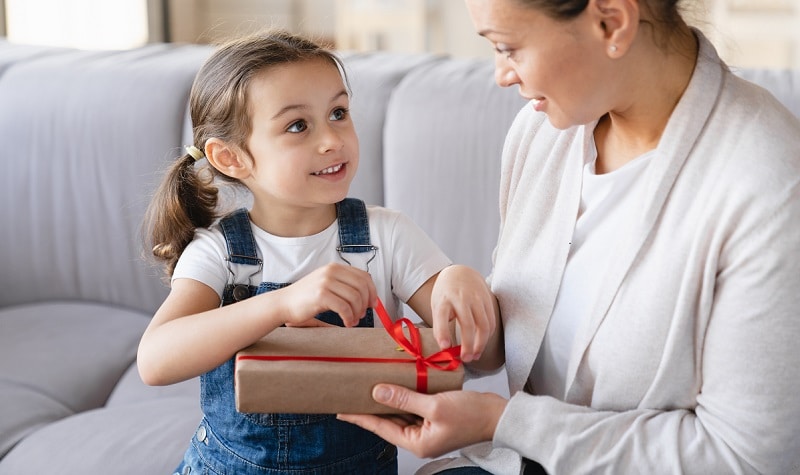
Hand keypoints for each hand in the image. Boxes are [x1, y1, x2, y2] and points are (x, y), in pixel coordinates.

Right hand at [276, 263, 376, 326]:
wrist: (284, 303)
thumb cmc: (306, 298)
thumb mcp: (328, 286)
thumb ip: (345, 287)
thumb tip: (368, 298)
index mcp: (335, 268)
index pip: (363, 276)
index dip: (372, 291)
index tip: (372, 304)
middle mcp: (331, 271)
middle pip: (362, 286)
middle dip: (366, 303)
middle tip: (362, 315)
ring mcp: (326, 282)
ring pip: (355, 298)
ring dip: (357, 313)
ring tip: (352, 321)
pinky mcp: (321, 295)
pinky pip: (344, 307)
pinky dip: (349, 318)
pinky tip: (346, 323)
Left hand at [337, 383, 506, 457]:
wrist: (499, 415)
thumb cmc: (471, 414)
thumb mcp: (434, 405)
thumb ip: (404, 398)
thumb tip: (377, 391)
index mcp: (417, 442)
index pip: (380, 428)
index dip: (360, 417)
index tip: (340, 409)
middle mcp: (420, 439)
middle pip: (388, 422)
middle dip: (370, 408)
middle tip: (350, 395)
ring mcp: (429, 429)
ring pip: (400, 413)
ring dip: (387, 400)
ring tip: (367, 388)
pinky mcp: (436, 417)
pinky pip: (414, 407)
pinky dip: (404, 396)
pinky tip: (395, 385)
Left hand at [431, 265, 497, 362]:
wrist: (460, 273)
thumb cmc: (446, 294)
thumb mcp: (437, 306)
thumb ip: (440, 324)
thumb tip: (446, 349)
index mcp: (444, 299)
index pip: (442, 316)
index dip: (443, 332)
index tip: (445, 348)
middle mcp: (461, 298)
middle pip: (467, 324)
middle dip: (468, 345)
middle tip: (465, 359)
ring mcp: (476, 298)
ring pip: (483, 325)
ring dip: (480, 344)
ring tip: (474, 355)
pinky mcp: (488, 300)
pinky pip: (491, 322)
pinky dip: (487, 336)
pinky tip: (481, 344)